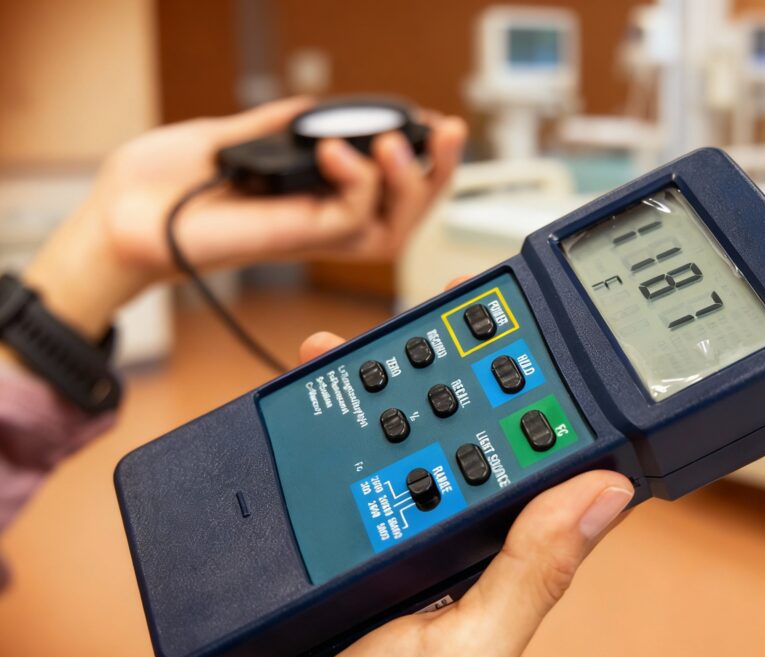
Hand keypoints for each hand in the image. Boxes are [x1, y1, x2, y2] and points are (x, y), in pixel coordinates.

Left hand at [19, 97, 465, 341]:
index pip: (384, 190)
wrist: (119, 215)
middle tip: (444, 131)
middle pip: (403, 215)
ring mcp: (308, 233)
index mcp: (310, 197)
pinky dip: (358, 183)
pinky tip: (339, 151)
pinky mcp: (292, 239)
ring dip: (407, 181)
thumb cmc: (160, 186)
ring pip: (390, 227)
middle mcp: (317, 220)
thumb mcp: (230, 138)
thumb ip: (276, 127)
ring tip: (395, 141)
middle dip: (436, 175)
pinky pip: (350, 222)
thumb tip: (315, 109)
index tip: (429, 121)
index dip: (417, 162)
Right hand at [267, 334, 634, 656]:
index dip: (540, 396)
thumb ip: (533, 575)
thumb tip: (605, 490)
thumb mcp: (465, 653)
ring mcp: (375, 532)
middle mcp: (440, 539)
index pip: (529, 463)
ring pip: (389, 434)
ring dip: (383, 379)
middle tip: (457, 306)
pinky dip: (316, 417)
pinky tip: (314, 382)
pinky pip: (321, 460)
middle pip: (457, 432)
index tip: (538, 332)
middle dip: (457, 367)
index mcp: (492, 562)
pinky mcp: (318, 533)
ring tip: (376, 338)